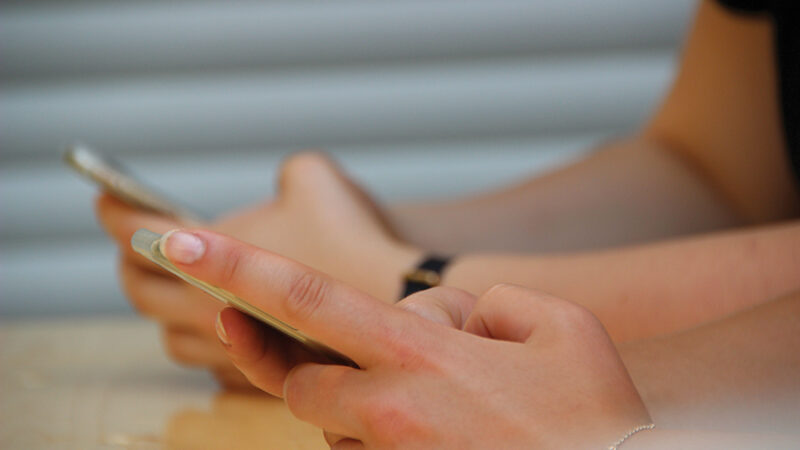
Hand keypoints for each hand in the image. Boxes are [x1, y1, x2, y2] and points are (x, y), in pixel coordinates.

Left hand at [95, 152, 418, 386]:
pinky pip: (212, 363)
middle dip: (133, 263)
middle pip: (141, 292)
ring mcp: (229, 348)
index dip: (116, 213)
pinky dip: (208, 342)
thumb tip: (279, 188)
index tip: (108, 199)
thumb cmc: (352, 238)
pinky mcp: (257, 372)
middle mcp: (205, 308)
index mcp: (207, 255)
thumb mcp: (313, 176)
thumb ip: (280, 173)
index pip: (137, 234)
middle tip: (140, 244)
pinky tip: (224, 325)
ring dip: (167, 311)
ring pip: (172, 337)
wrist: (399, 299)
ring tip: (179, 288)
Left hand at [161, 229, 651, 448]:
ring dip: (360, 406)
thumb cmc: (597, 412)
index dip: (234, 267)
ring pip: (330, 429)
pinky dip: (383, 439)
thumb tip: (439, 318)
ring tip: (444, 406)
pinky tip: (446, 433)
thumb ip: (483, 303)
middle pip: (295, 380)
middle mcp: (392, 414)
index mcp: (422, 357)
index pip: (306, 301)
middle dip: (299, 361)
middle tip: (347, 353)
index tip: (173, 243)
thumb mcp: (556, 324)